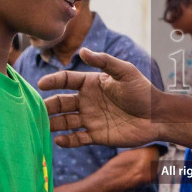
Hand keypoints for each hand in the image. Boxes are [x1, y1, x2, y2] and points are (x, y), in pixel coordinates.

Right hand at [39, 48, 162, 148]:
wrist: (157, 116)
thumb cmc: (142, 91)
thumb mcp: (125, 72)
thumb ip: (104, 61)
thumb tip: (82, 51)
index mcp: (91, 84)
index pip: (66, 80)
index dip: (53, 81)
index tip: (41, 84)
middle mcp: (87, 101)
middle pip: (60, 102)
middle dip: (47, 105)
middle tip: (35, 109)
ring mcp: (90, 119)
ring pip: (64, 121)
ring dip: (52, 123)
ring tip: (41, 125)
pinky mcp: (96, 135)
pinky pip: (77, 138)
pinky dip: (67, 140)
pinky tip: (58, 140)